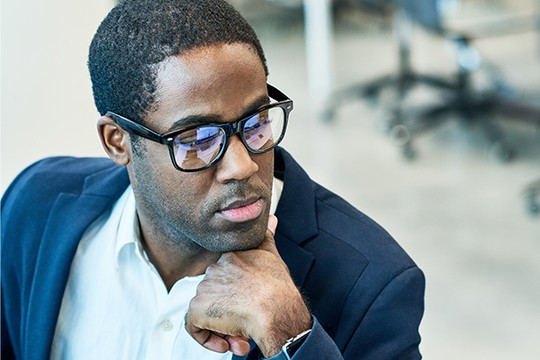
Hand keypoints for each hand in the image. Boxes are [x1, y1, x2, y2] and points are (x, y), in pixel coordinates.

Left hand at [185, 215, 311, 356]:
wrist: (276, 309)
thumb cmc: (278, 288)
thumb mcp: (273, 255)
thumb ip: (267, 236)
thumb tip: (271, 219)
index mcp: (230, 257)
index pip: (226, 278)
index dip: (238, 295)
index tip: (251, 304)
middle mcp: (214, 270)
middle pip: (218, 296)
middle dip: (232, 312)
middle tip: (248, 325)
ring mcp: (205, 288)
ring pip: (207, 311)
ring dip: (224, 327)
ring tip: (242, 336)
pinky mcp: (198, 308)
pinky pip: (194, 326)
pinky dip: (207, 338)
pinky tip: (227, 342)